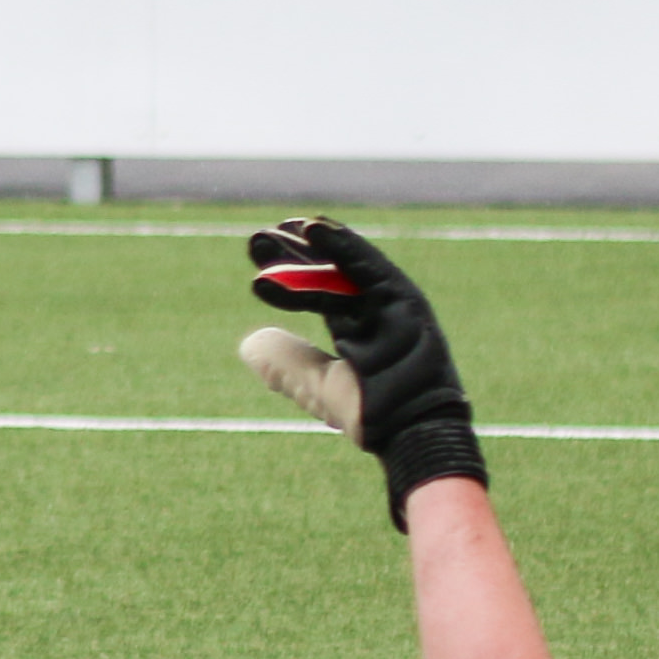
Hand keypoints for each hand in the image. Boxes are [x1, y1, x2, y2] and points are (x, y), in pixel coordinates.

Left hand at [237, 214, 483, 526]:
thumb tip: (249, 343)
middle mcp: (373, 315)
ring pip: (347, 266)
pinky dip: (344, 246)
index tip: (255, 257)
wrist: (409, 431)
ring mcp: (391, 307)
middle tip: (258, 239)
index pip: (314, 295)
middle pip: (328, 275)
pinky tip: (313, 230)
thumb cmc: (370, 413)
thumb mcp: (314, 384)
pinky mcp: (406, 302)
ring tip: (283, 227)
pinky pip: (372, 268)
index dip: (285, 278)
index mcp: (354, 333)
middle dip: (294, 256)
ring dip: (314, 244)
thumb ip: (284, 362)